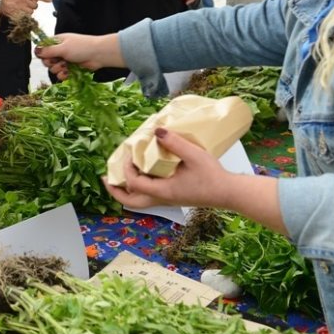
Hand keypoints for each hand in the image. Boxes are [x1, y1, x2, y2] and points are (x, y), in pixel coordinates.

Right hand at [0, 0, 51, 18]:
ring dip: (28, 11)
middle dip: (32, 5)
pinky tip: (20, 12)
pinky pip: (25, 17)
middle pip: (35, 5)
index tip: (50, 0)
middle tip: (26, 4)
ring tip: (22, 8)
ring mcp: (20, 7)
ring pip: (31, 12)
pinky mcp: (17, 14)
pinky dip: (24, 16)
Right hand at [34, 32, 122, 77]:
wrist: (98, 54)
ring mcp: (65, 60)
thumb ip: (48, 50)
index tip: (46, 57)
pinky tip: (68, 73)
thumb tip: (35, 50)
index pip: (43, 49)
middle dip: (51, 64)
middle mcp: (60, 50)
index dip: (43, 55)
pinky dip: (63, 75)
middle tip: (59, 62)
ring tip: (66, 67)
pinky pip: (61, 74)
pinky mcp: (71, 69)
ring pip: (54, 69)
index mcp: (57, 42)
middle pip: (47, 60)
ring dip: (58, 69)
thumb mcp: (63, 47)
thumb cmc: (82, 47)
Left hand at [105, 128, 229, 209]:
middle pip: (131, 202)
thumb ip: (174, 143)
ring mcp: (167, 200)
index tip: (127, 154)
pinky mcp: (173, 197)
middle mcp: (162, 199)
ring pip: (139, 202)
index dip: (126, 169)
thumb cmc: (212, 176)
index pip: (135, 183)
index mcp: (163, 191)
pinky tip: (142, 174)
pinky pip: (148, 197)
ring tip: (119, 177)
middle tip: (106, 178)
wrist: (228, 193)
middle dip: (115, 191)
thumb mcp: (194, 155)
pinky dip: (139, 188)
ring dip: (127, 191)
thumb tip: (157, 131)